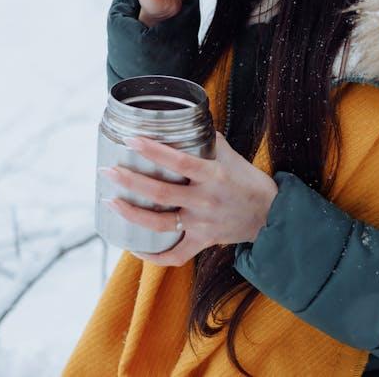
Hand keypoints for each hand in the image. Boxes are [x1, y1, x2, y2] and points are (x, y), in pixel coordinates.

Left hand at [99, 131, 278, 266]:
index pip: (179, 162)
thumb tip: (181, 122)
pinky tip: (133, 247)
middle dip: (130, 181)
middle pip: (161, 194)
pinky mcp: (203, 242)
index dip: (153, 151)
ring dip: (131, 214)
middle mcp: (206, 201)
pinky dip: (153, 256)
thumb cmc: (248, 180)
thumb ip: (206, 141)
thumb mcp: (230, 155)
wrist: (271, 215)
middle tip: (107, 171)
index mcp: (214, 176)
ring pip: (161, 225)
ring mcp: (203, 225)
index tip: (131, 140)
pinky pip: (175, 256)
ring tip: (110, 201)